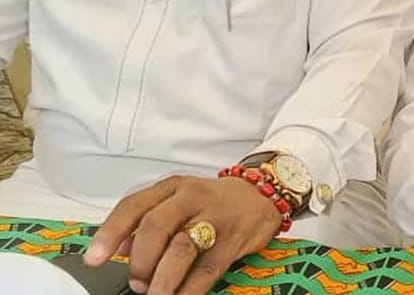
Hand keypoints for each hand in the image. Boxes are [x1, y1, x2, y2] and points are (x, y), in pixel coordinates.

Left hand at [85, 175, 282, 294]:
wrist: (261, 196)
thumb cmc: (212, 202)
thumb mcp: (177, 200)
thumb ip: (147, 221)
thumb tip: (120, 248)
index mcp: (171, 188)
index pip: (133, 206)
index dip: (110, 234)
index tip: (94, 259)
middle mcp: (191, 199)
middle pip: (156, 226)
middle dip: (139, 261)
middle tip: (135, 283)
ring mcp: (214, 218)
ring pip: (181, 248)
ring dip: (161, 278)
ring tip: (154, 294)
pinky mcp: (233, 240)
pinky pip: (207, 268)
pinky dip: (189, 289)